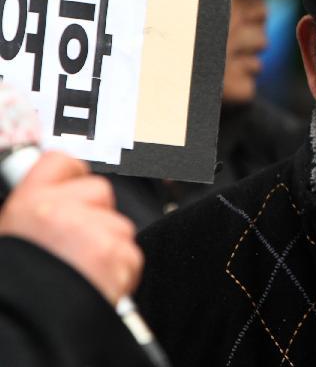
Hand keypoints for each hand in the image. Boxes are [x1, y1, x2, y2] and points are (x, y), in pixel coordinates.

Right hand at [0, 152, 142, 304]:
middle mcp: (62, 211)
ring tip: (80, 271)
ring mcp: (94, 231)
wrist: (28, 326)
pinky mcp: (118, 254)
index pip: (61, 162)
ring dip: (107, 246)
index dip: (70, 176)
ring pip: (117, 224)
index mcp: (30, 203)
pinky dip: (119, 270)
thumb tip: (54, 197)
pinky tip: (94, 283)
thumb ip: (35, 210)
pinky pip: (130, 254)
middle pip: (99, 191)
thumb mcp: (12, 234)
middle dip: (94, 214)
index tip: (71, 188)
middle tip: (74, 244)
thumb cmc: (18, 284)